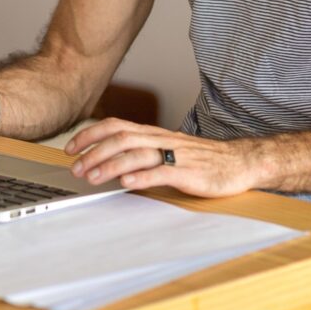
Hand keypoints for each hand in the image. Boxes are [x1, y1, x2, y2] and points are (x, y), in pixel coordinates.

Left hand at [64, 117, 257, 197]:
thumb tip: (112, 161)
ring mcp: (175, 155)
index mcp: (154, 133)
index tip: (71, 148)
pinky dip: (142, 176)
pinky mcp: (188, 172)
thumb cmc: (202, 159)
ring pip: (137, 153)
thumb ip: (144, 151)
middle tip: (76, 168)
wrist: (239, 162)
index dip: (91, 134)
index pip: (116, 126)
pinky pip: (162, 172)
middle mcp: (161, 139)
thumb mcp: (168, 149)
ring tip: (93, 177)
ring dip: (111, 165)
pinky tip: (127, 183)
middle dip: (94, 152)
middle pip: (121, 138)